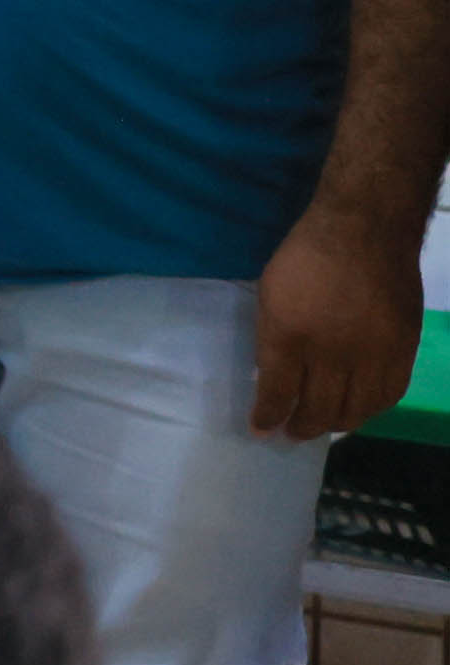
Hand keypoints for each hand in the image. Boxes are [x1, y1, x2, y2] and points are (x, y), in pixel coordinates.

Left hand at [256, 208, 427, 442]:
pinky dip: (372, 408)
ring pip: (357, 409)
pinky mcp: (403, 348)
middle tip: (292, 433)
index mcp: (289, 334)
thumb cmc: (306, 256)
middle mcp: (332, 351)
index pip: (277, 392)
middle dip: (301, 428)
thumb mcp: (270, 294)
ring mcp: (372, 352)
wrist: (365, 230)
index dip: (267, 417)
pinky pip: (389, 394)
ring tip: (323, 425)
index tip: (261, 430)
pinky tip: (360, 409)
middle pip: (318, 409)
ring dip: (337, 423)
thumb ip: (272, 340)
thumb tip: (272, 378)